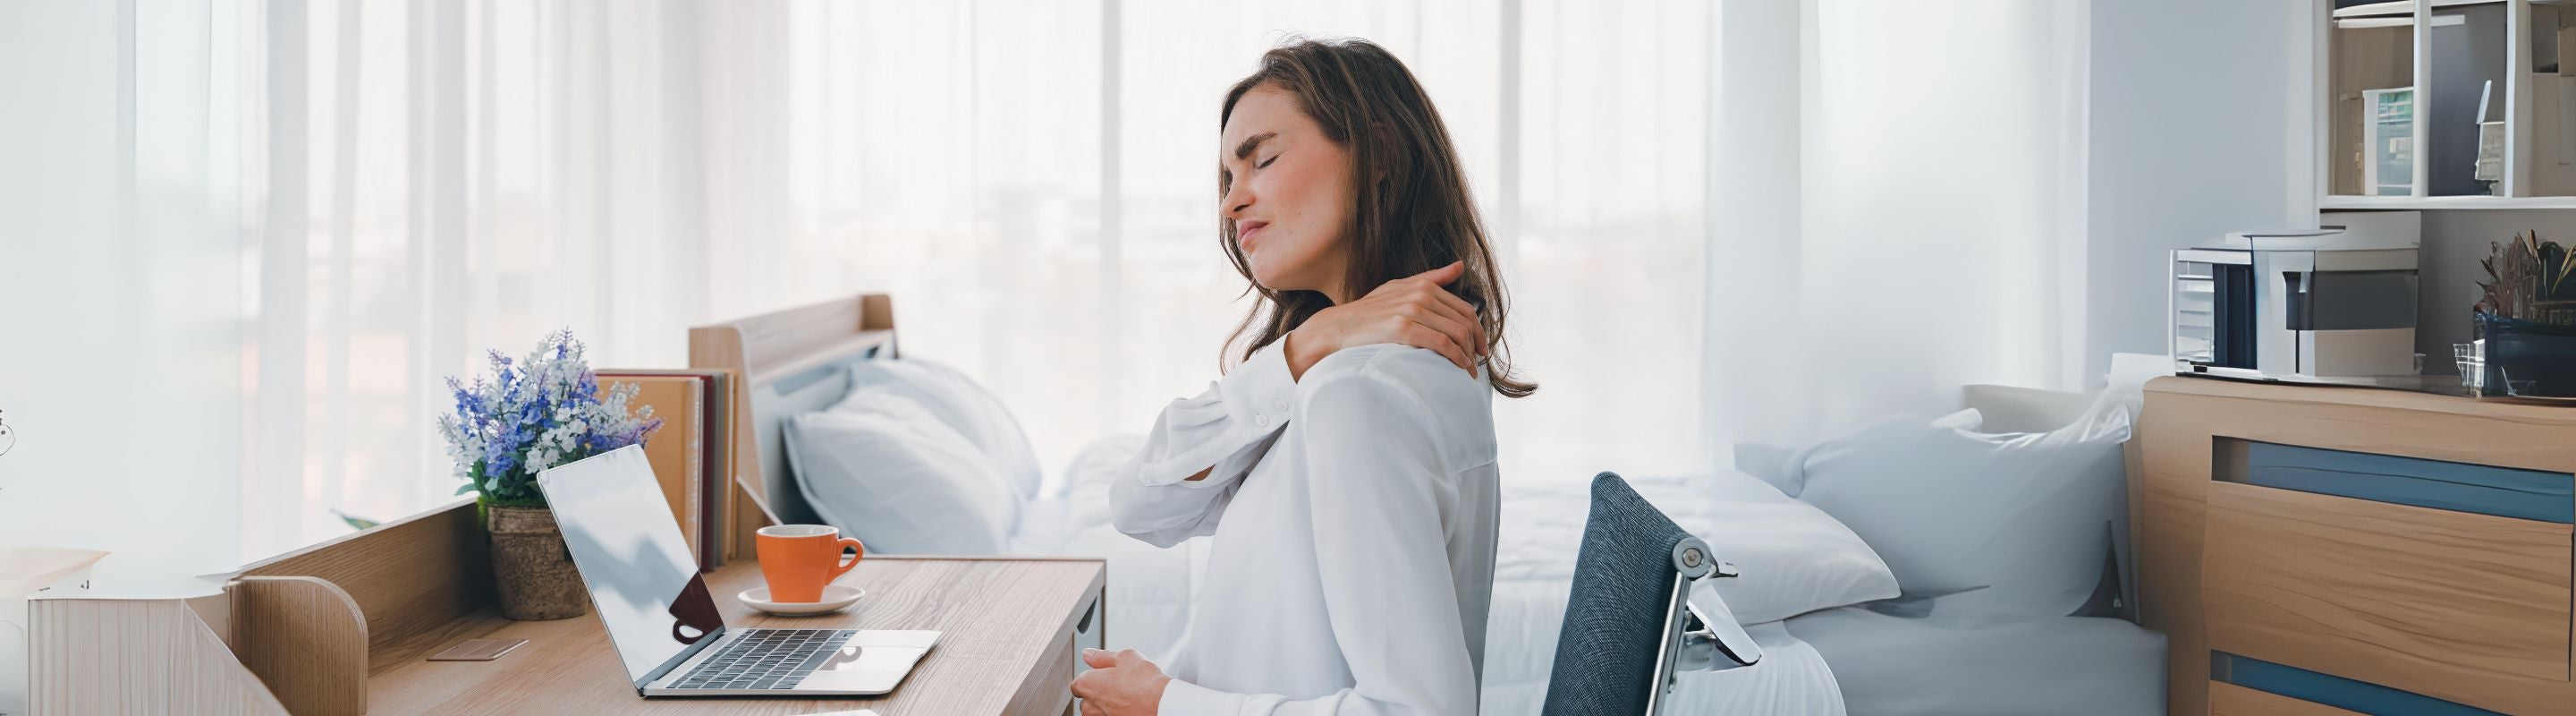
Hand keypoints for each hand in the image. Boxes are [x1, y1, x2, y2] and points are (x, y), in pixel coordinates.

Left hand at [1070, 648, 1170, 715]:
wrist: (1161, 706)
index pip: (1078, 683)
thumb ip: (1101, 656)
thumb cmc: (1145, 683)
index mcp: (1087, 684)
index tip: (1105, 676)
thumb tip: (1088, 654)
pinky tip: (1131, 707)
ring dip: (1108, 705)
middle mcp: (1089, 705)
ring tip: (1128, 697)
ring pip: (1098, 712)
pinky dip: (1116, 713)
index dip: (1093, 678)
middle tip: (1121, 685)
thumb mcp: (1125, 657)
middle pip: (1087, 700)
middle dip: (1099, 693)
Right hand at [1286, 261, 1486, 377]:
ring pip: (1456, 333)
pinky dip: (1455, 358)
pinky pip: (1441, 344)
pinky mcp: (1404, 328)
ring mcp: (1412, 310)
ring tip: (1469, 371)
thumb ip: (1431, 278)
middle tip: (1478, 362)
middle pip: (1464, 322)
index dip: (1478, 330)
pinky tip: (1458, 368)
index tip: (1481, 348)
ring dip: (1468, 355)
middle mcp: (1421, 294)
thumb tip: (1460, 266)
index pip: (1464, 309)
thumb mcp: (1398, 289)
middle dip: (1476, 344)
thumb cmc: (1368, 313)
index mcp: (1423, 285)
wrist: (1338, 328)